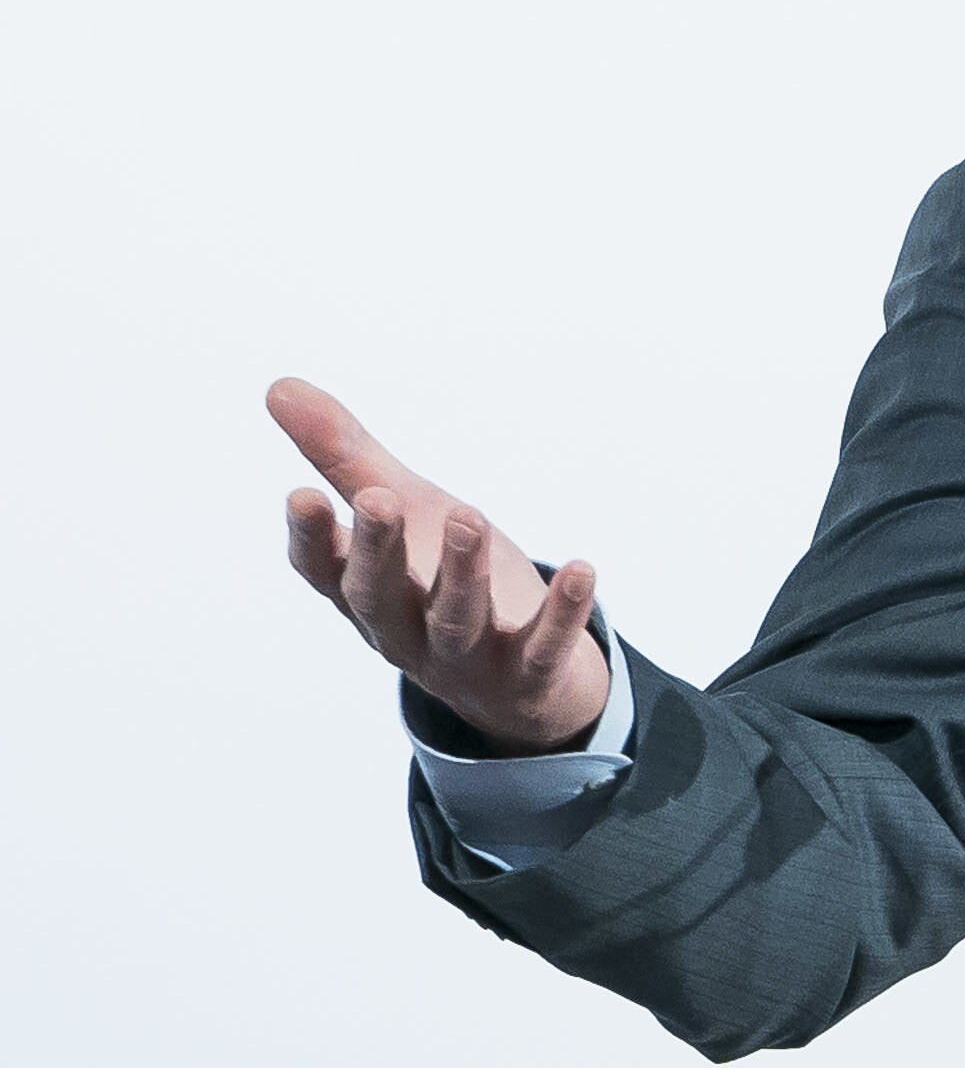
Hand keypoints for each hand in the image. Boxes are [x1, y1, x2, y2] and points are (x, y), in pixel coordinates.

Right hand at [271, 377, 611, 753]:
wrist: (518, 682)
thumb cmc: (442, 579)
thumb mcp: (402, 513)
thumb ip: (345, 457)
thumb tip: (278, 385)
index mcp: (366, 594)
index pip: (325, 572)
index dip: (312, 538)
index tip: (301, 494)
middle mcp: (406, 632)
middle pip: (381, 596)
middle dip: (379, 549)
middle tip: (380, 499)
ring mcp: (466, 660)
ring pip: (457, 621)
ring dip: (461, 573)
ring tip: (469, 516)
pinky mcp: (528, 675)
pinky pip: (544, 648)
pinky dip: (563, 612)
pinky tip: (581, 567)